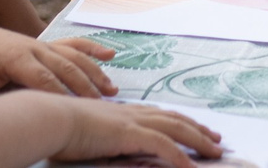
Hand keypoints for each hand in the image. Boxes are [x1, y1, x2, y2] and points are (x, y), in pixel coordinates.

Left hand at [0, 22, 116, 98]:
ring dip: (94, 72)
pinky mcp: (44, 44)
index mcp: (17, 58)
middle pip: (66, 69)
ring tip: (112, 90)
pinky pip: (72, 45)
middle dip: (85, 87)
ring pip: (74, 58)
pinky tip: (109, 54)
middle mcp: (34, 48)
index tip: (77, 112)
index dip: (61, 95)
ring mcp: (41, 44)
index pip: (44, 80)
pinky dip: (91, 49)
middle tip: (104, 106)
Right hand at [53, 100, 222, 162]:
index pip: (161, 115)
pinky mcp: (129, 133)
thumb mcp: (90, 134)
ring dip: (198, 140)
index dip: (181, 121)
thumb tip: (116, 146)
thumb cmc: (61, 128)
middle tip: (217, 140)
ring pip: (176, 129)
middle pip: (175, 119)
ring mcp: (133, 121)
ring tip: (215, 151)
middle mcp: (133, 113)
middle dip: (198, 129)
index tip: (196, 128)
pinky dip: (179, 156)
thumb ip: (107, 139)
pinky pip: (163, 146)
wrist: (50, 118)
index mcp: (124, 112)